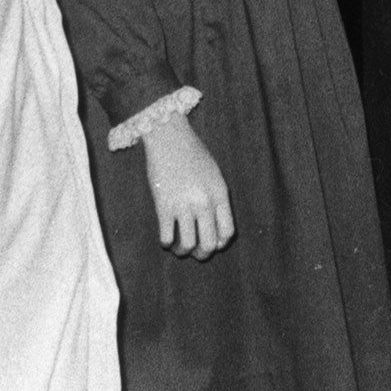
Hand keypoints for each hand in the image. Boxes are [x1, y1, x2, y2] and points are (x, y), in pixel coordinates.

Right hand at [140, 111, 234, 258]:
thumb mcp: (214, 174)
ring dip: (183, 251)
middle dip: (202, 253)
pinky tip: (166, 238)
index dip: (220, 244)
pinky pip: (166, 236)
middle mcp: (204, 202)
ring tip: (178, 247)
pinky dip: (166, 243)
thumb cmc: (192, 153)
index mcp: (220, 194)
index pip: (227, 232)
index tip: (212, 244)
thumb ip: (217, 198)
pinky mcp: (164, 206)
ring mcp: (184, 205)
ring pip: (187, 245)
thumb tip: (215, 227)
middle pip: (209, 244)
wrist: (169, 137)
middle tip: (195, 252)